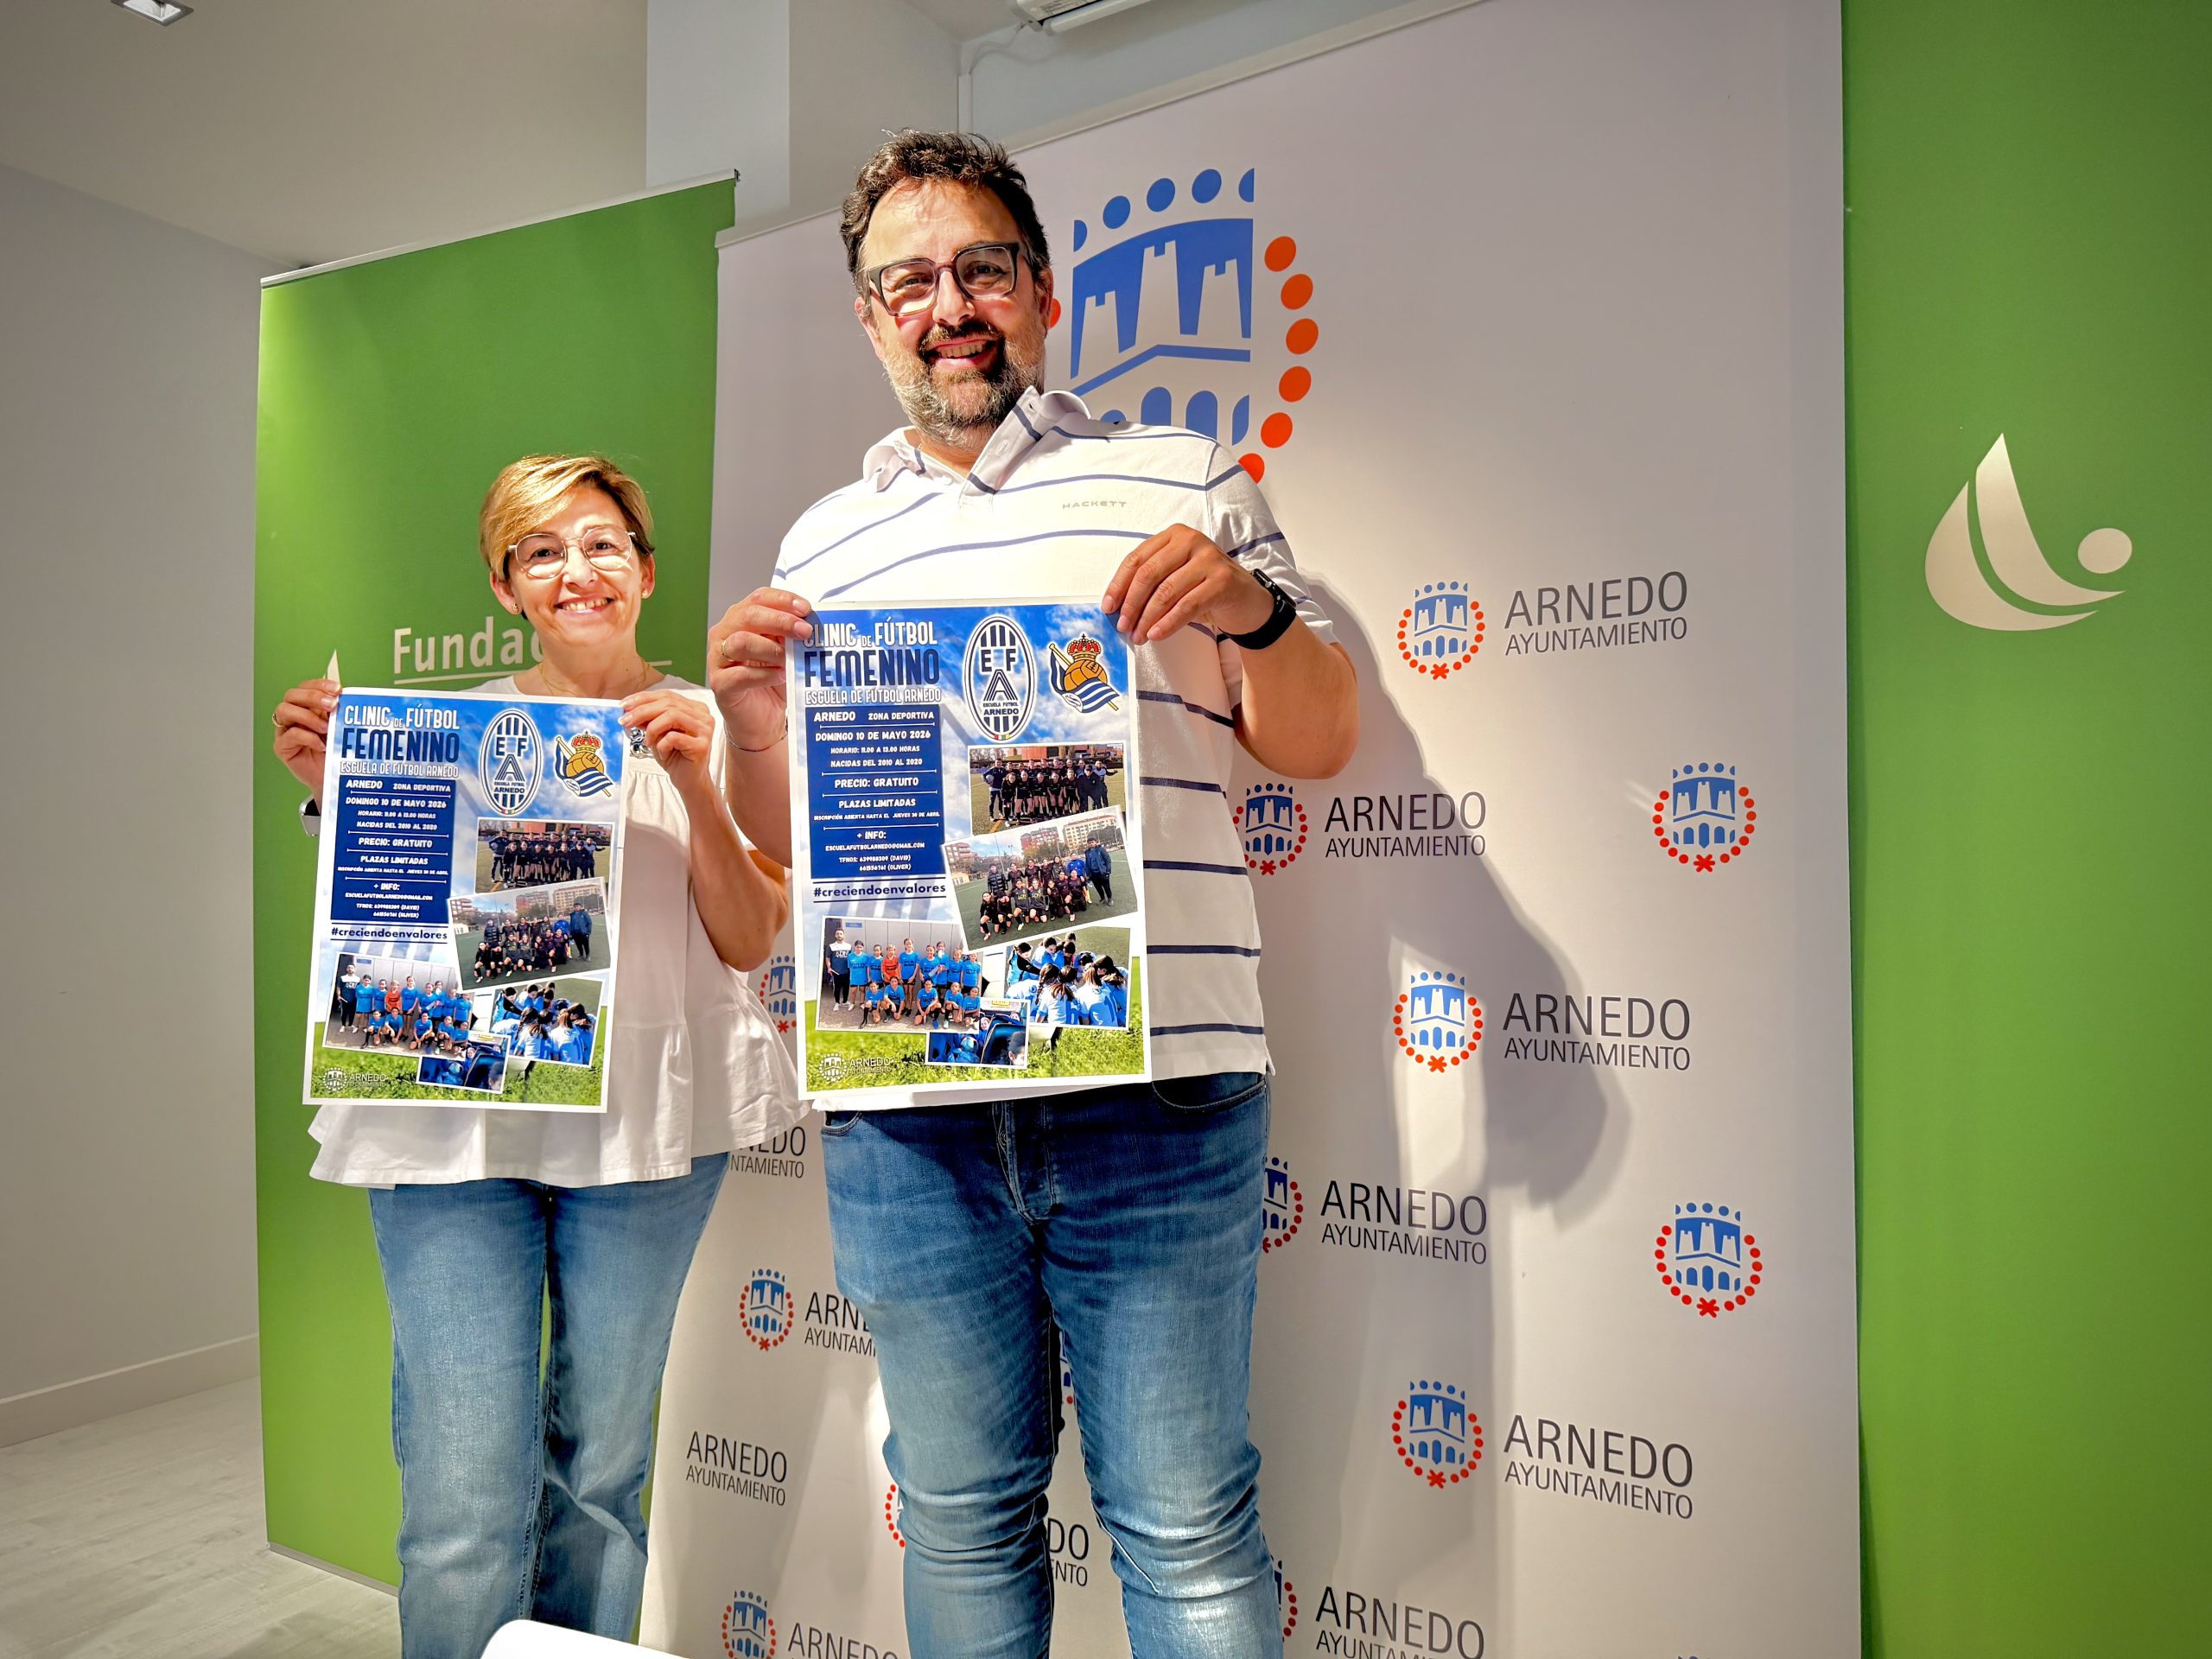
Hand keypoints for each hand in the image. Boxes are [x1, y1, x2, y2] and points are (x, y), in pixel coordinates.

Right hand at [272, 677, 339, 801]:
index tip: (337, 689)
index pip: (305, 687)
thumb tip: (345, 696)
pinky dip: (307, 737)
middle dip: (312, 696)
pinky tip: (321, 745)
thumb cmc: (336, 751)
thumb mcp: (339, 727)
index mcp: (306, 707)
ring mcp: (285, 730)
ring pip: (284, 710)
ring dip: (307, 716)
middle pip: (291, 695)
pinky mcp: (282, 747)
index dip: (319, 685)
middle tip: (332, 705)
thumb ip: (338, 712)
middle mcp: (293, 716)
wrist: (332, 777)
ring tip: (326, 727)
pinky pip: (289, 736)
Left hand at [621, 688, 716, 790]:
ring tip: (646, 742)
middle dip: (642, 711)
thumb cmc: (675, 757)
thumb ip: (648, 720)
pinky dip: (661, 745)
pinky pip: (674, 737)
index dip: (644, 698)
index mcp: (694, 708)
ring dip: (652, 728)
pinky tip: (662, 753)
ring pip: (672, 715)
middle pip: (668, 703)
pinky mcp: (702, 746)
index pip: (667, 695)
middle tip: (625, 721)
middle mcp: (703, 716)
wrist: (688, 781)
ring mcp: (705, 730)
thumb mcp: (657, 734)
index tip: (624, 705)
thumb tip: (629, 709)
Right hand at [707, 587, 811, 750]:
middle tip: (805, 632)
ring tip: (790, 660)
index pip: (759, 598)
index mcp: (741, 619)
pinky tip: (780, 677)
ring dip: (770, 649)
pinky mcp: (719, 684)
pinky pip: (739, 674)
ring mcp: (718, 659)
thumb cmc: (773, 681)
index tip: (806, 609)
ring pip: (740, 642)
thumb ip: (793, 635)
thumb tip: (812, 622)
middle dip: (780, 621)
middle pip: (748, 615)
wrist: (762, 721)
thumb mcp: (787, 652)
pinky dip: (763, 675)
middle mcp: (725, 634)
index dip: (782, 600)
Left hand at [1101, 524, 1272, 643]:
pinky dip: (1168, 623)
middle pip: (1149, 574)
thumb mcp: (1176, 578)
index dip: (1118, 585)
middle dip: (1131, 604)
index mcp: (1174, 536)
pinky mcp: (1222, 581)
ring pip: (1166, 592)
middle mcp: (1191, 541)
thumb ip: (1151, 584)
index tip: (1108, 608)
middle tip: (1122, 626)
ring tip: (1139, 636)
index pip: (1137, 559)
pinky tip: (1156, 634)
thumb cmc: (1205, 589)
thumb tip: (1117, 607)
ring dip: (1147, 618)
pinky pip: (1186, 606)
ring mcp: (1209, 559)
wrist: (1247, 601)